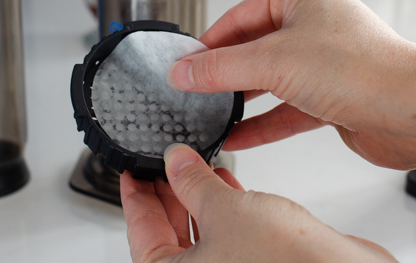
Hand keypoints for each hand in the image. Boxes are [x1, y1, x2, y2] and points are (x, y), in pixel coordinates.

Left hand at [121, 143, 396, 261]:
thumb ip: (193, 182)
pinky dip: (224, 208)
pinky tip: (227, 182)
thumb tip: (174, 162)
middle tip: (161, 164)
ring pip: (200, 234)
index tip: (130, 175)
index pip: (141, 235)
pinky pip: (227, 235)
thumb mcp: (224, 209)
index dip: (134, 199)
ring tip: (193, 166)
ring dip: (197, 198)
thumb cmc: (285, 262)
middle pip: (168, 236)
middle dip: (167, 195)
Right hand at [170, 0, 415, 169]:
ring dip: (240, 101)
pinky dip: (262, 123)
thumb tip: (183, 70)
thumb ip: (222, 68)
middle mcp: (314, 24)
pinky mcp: (330, 96)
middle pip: (253, 49)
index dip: (208, 43)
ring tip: (208, 115)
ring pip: (269, 80)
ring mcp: (323, 62)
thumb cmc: (362, 68)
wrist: (413, 111)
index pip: (240, 16)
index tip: (182, 65)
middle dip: (223, 74)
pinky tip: (237, 137)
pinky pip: (286, 108)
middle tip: (190, 91)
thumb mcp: (274, 61)